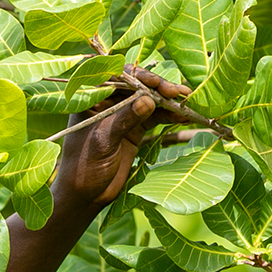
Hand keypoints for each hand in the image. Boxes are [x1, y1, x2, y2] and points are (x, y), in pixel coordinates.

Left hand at [54, 67, 179, 211]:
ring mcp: (122, 115)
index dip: (136, 76)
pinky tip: (184, 114)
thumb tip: (148, 100)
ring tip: (187, 101)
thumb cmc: (84, 166)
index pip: (114, 77)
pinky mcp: (134, 129)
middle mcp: (107, 102)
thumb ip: (125, 120)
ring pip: (148, 100)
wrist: (86, 195)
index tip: (154, 82)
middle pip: (136, 86)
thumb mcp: (103, 141)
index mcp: (90, 98)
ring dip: (168, 100)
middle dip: (157, 87)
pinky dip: (169, 115)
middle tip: (176, 92)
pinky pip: (154, 116)